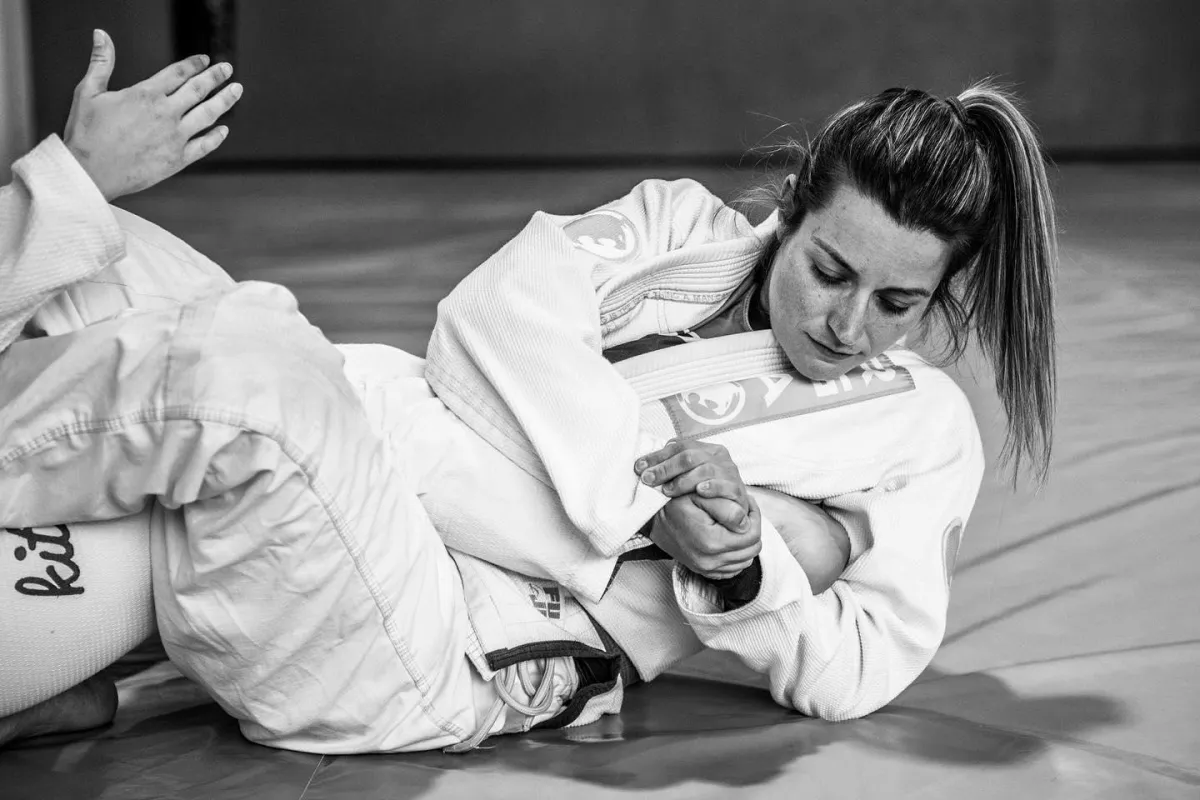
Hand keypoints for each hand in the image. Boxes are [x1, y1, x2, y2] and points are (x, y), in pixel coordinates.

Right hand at [63, 29, 243, 200]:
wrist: (90, 172)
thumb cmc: (86, 134)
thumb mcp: (88, 91)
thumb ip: (101, 62)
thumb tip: (101, 35)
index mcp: (145, 94)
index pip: (177, 73)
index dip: (193, 64)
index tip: (205, 60)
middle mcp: (165, 113)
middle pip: (198, 90)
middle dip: (215, 77)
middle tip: (227, 69)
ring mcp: (175, 137)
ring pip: (208, 114)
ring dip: (225, 100)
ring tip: (236, 90)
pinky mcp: (178, 159)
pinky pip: (204, 146)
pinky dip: (216, 137)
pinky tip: (224, 130)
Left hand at [636, 439, 749, 513]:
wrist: (733, 511)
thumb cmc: (704, 493)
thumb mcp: (686, 478)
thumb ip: (669, 470)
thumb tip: (640, 467)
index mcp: (705, 449)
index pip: (678, 446)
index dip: (657, 456)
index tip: (638, 467)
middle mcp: (718, 457)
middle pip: (689, 456)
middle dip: (665, 468)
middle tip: (647, 480)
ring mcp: (729, 472)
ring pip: (705, 469)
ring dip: (683, 480)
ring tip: (667, 491)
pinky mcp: (737, 490)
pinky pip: (726, 486)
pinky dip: (712, 487)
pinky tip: (700, 491)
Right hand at [650, 492, 761, 579]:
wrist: (653, 520)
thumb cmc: (676, 502)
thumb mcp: (700, 495)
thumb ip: (726, 507)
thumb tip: (746, 521)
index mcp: (712, 541)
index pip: (752, 535)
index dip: (756, 516)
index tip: (749, 503)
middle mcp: (710, 560)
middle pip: (752, 549)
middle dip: (753, 528)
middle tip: (746, 512)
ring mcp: (706, 569)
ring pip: (745, 560)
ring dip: (746, 542)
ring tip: (738, 524)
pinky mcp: (704, 572)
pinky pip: (733, 569)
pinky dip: (737, 555)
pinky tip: (730, 538)